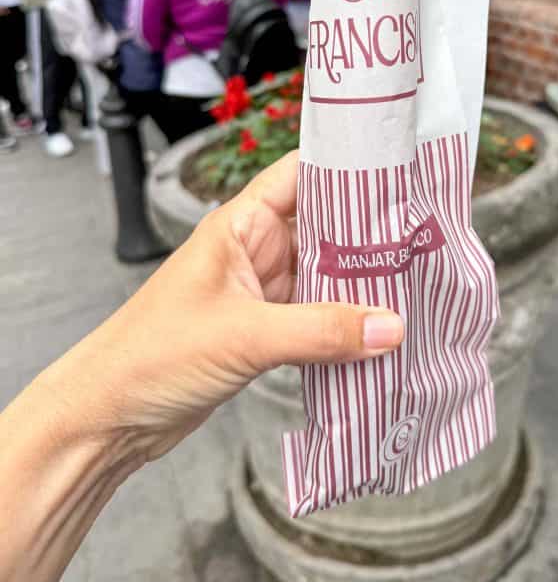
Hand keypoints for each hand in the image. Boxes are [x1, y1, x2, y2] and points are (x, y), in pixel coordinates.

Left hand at [46, 150, 403, 463]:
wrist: (109, 417)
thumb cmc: (151, 355)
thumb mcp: (243, 336)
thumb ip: (319, 330)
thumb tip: (390, 327)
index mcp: (241, 224)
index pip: (301, 173)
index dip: (347, 165)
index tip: (398, 167)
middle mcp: (254, 249)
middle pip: (325, 225)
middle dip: (370, 232)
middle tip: (423, 235)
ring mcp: (262, 289)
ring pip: (325, 273)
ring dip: (361, 282)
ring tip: (414, 283)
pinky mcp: (266, 329)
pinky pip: (318, 314)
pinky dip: (347, 322)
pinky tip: (380, 331)